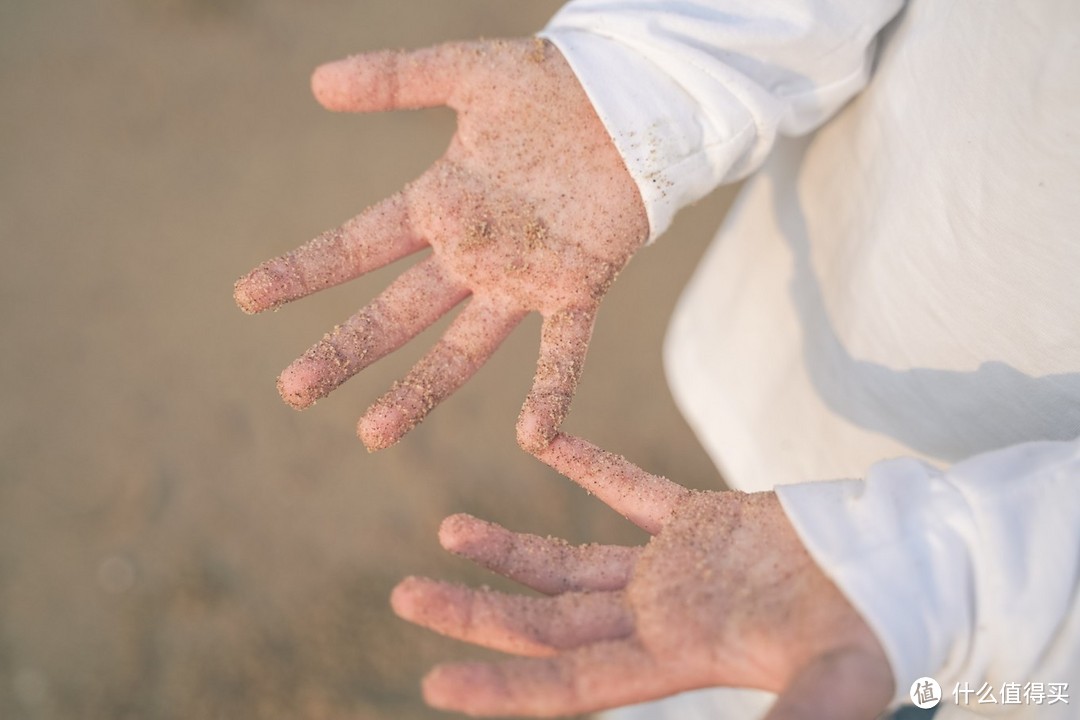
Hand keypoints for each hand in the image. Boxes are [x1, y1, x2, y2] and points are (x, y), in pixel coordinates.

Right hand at [234, 39, 647, 451]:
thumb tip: (317, 82)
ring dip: (419, 388)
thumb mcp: (466, 72)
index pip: (359, 245)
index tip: (247, 297)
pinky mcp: (578, 287)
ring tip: (371, 433)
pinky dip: (550, 391)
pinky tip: (532, 437)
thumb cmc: (552, 86)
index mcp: (441, 205)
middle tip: (292, 390)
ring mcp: (522, 279)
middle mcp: (472, 254)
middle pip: (396, 312)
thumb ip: (397, 78)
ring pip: (463, 347)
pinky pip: (563, 349)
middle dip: (345, 349)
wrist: (630, 99)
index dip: (304, 270)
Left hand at [392, 434, 894, 717]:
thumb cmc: (875, 632)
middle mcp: (661, 617)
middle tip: (403, 597)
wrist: (905, 571)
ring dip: (512, 550)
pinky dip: (589, 465)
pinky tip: (543, 442)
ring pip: (574, 560)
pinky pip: (630, 488)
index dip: (505, 685)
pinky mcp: (701, 519)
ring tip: (446, 531)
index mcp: (677, 657)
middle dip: (479, 611)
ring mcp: (675, 567)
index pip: (573, 680)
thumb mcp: (837, 683)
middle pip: (550, 620)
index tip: (436, 683)